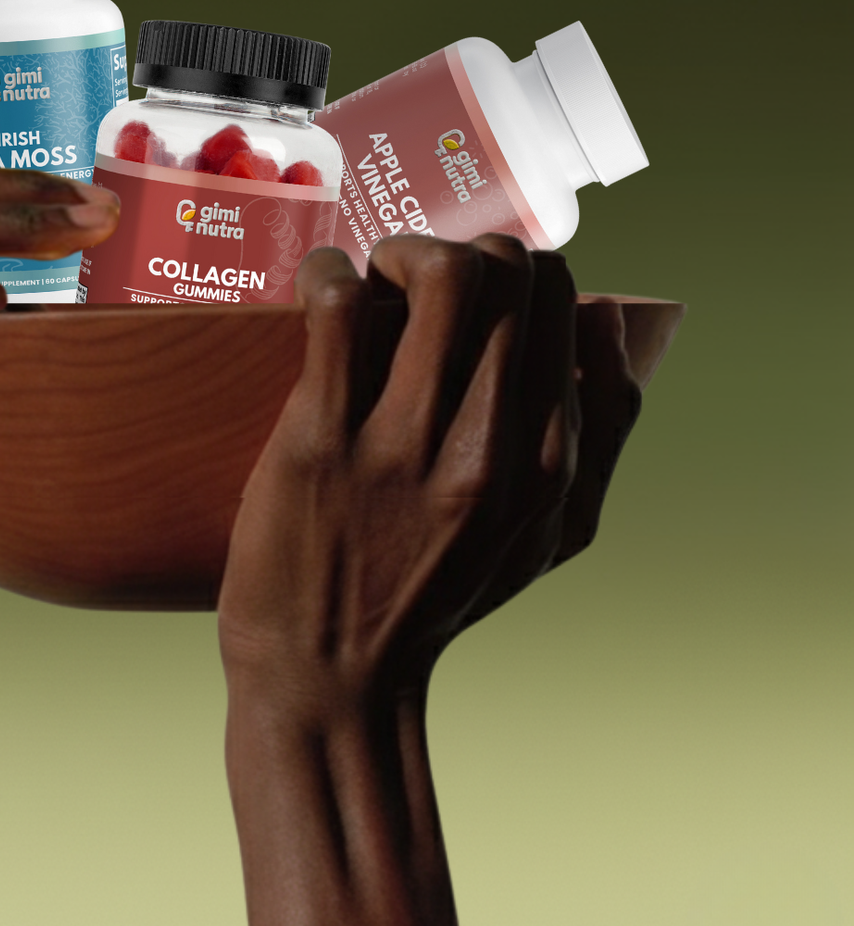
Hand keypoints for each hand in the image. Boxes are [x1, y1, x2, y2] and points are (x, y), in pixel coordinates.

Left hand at [220, 235, 639, 702]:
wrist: (330, 677)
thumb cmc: (435, 594)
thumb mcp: (551, 537)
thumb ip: (599, 433)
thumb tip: (603, 317)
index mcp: (549, 463)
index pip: (562, 299)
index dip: (516, 268)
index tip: (475, 292)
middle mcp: (489, 448)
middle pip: (509, 273)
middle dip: (463, 248)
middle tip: (417, 279)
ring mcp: (404, 445)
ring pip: (442, 277)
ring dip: (403, 250)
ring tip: (375, 279)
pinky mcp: (320, 441)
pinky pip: (338, 309)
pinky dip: (328, 272)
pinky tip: (321, 287)